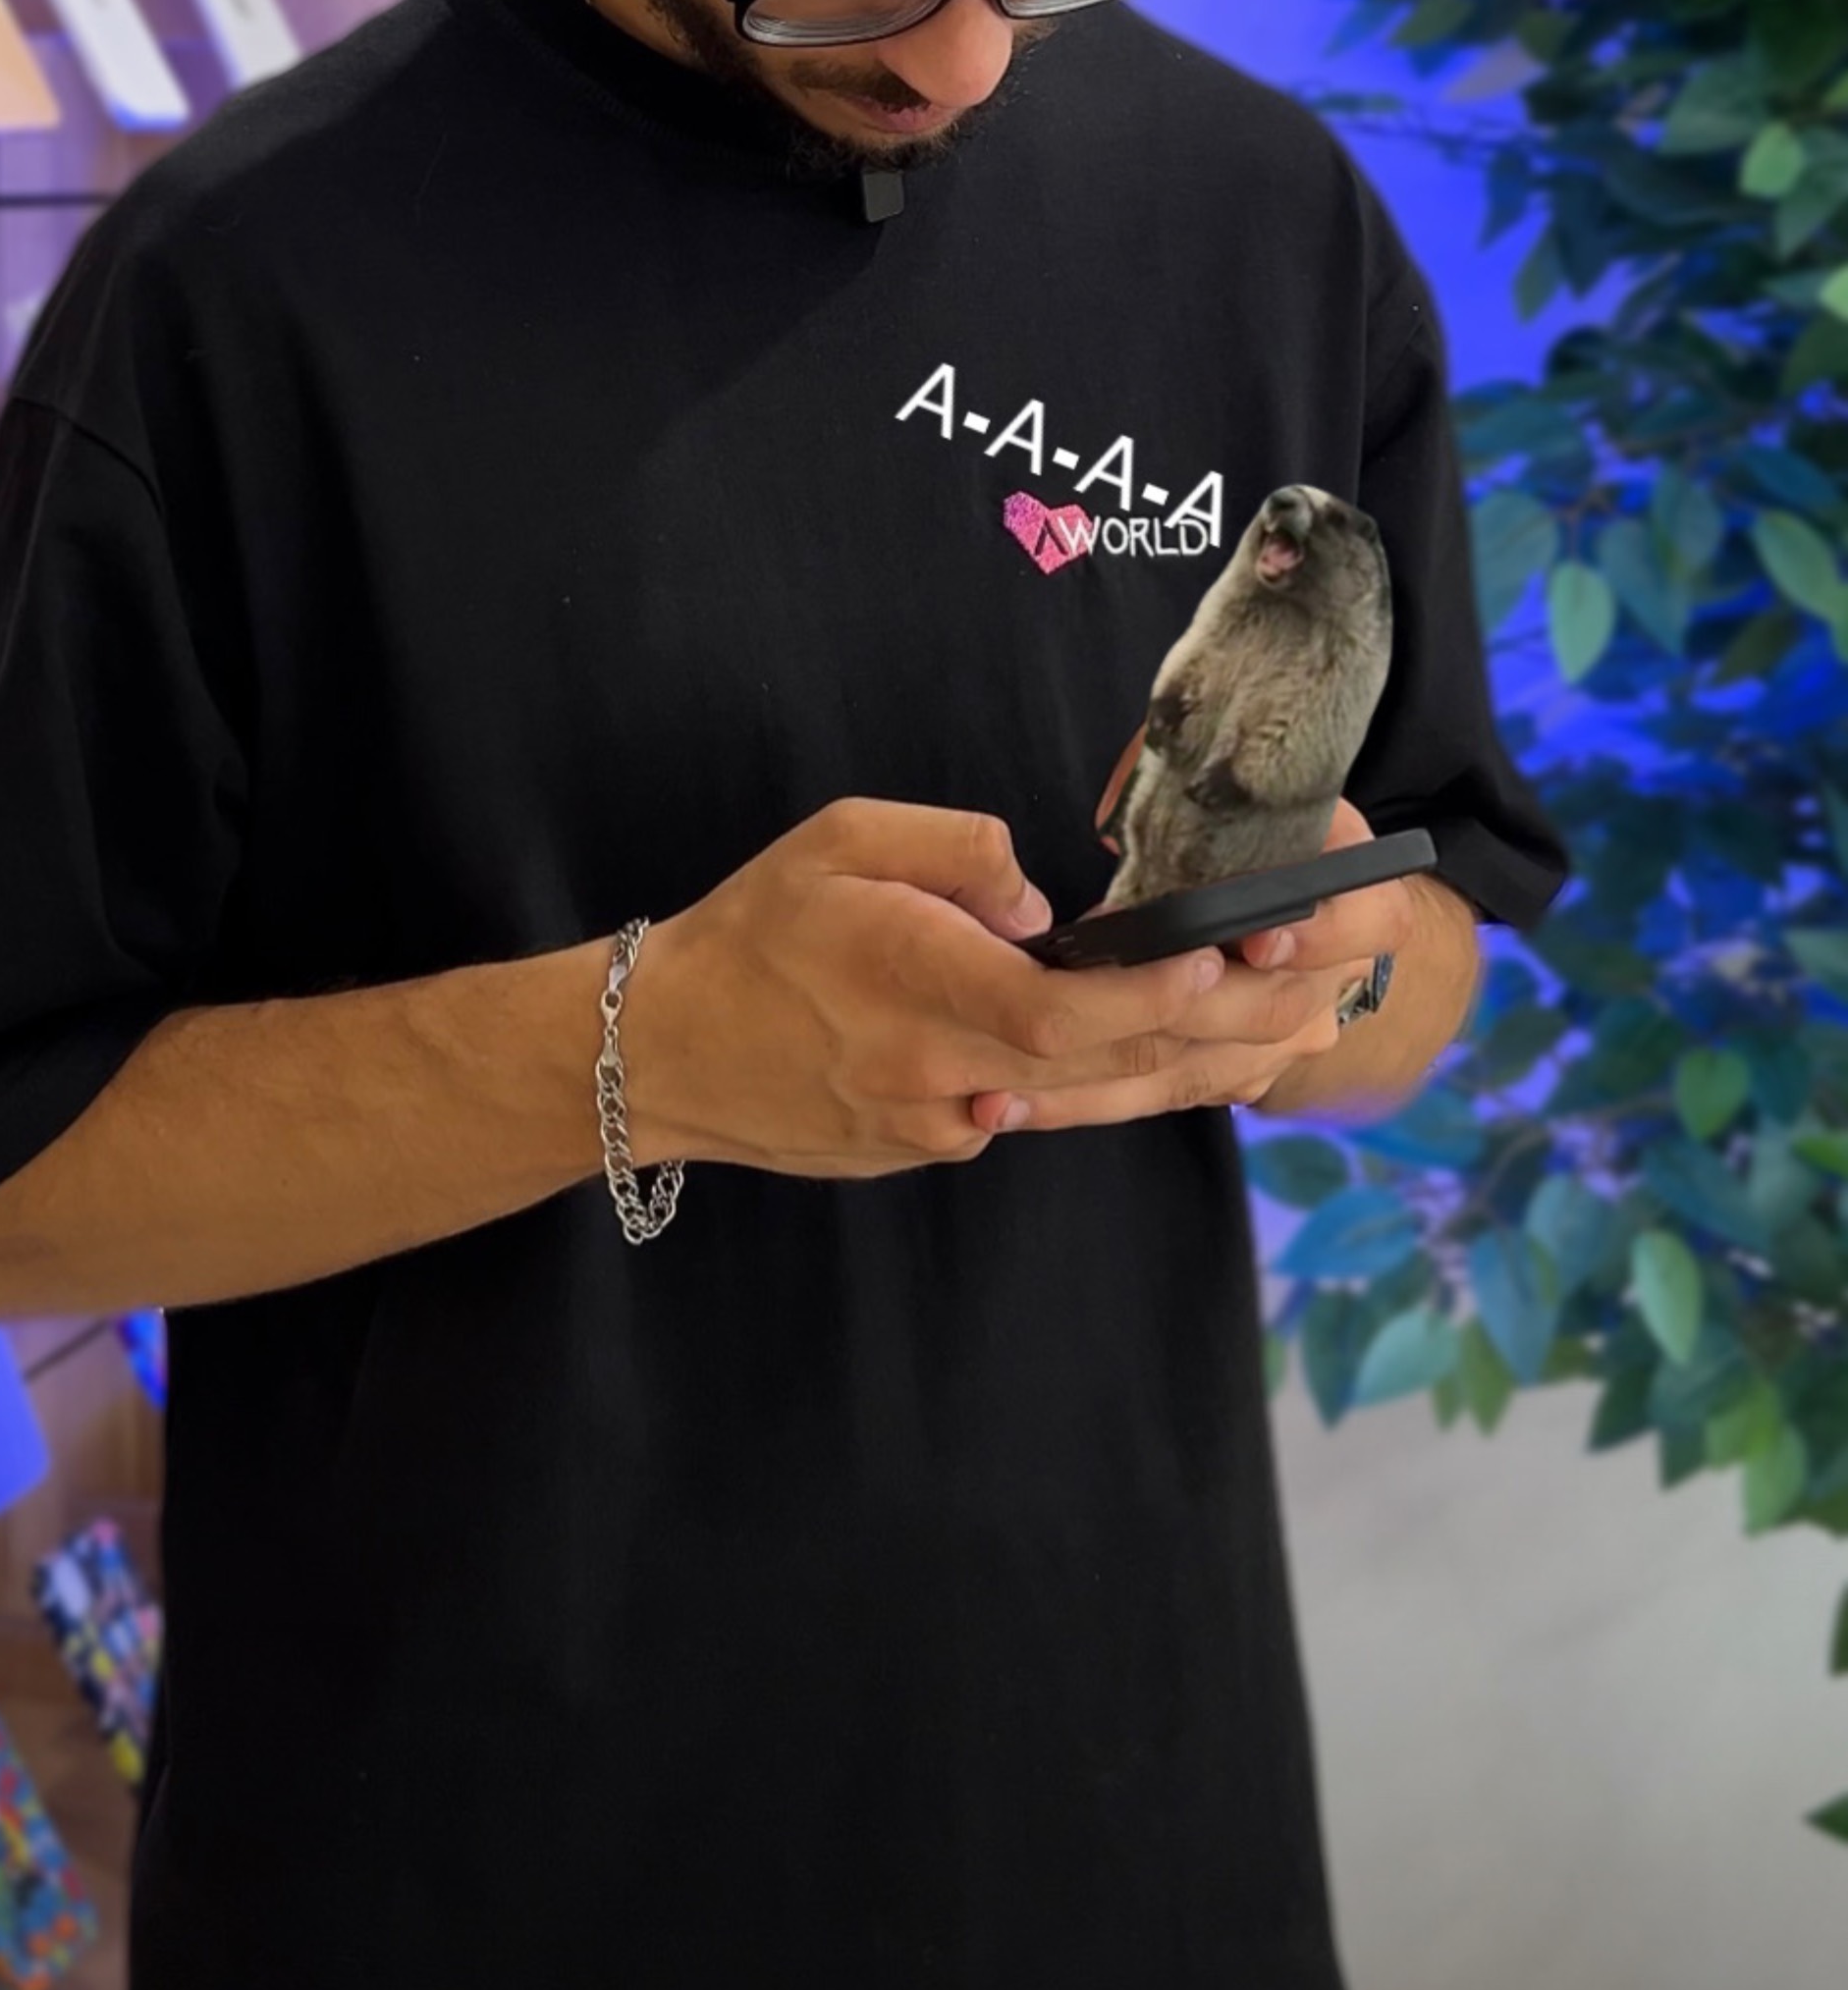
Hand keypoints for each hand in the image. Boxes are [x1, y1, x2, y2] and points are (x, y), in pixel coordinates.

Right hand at [621, 797, 1350, 1181]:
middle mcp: (950, 1071)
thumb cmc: (752, 935)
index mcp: (927, 984)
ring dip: (1204, 1067)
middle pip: (1117, 1060)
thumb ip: (952, 851)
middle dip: (1233, 1024)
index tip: (1248, 954)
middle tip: (1327, 987)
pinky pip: (1047, 1112)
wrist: (663, 1053)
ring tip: (1296, 1031)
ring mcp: (946, 1124)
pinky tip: (1190, 1060)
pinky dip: (1125, 1085)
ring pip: (1098, 1099)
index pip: (1076, 1004)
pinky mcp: (936, 1148)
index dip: (1171, 989)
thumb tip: (1040, 899)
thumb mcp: (839, 841)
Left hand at [961, 795, 1406, 1140]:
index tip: (1258, 941)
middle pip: (1273, 1013)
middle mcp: (1331, 983)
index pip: (1367, 922)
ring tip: (1016, 1081)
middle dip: (1181, 1010)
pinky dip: (1087, 1099)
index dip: (1319, 936)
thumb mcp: (1242, 791)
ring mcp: (1284, 1043)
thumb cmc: (1259, 828)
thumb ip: (1187, 786)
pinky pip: (1163, 1096)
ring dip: (1110, 1074)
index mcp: (1359, 900)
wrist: (1307, 906)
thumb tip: (1115, 810)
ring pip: (1207, 1070)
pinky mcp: (1232, 1075)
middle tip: (1100, 1003)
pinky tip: (1012, 1104)